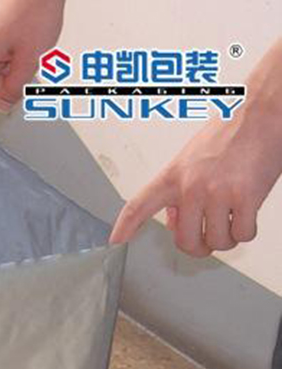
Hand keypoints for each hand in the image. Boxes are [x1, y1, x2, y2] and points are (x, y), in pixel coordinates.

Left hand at [110, 115, 281, 255]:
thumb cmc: (233, 130)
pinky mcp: (245, 197)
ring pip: (217, 242)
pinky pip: (242, 234)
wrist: (264, 110)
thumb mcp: (193, 157)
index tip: (116, 240)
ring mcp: (217, 193)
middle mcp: (191, 187)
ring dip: (227, 238)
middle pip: (186, 242)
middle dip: (200, 246)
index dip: (125, 226)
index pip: (139, 204)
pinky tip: (247, 213)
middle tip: (209, 238)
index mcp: (174, 175)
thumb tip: (175, 220)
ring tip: (233, 217)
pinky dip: (246, 230)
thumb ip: (180, 189)